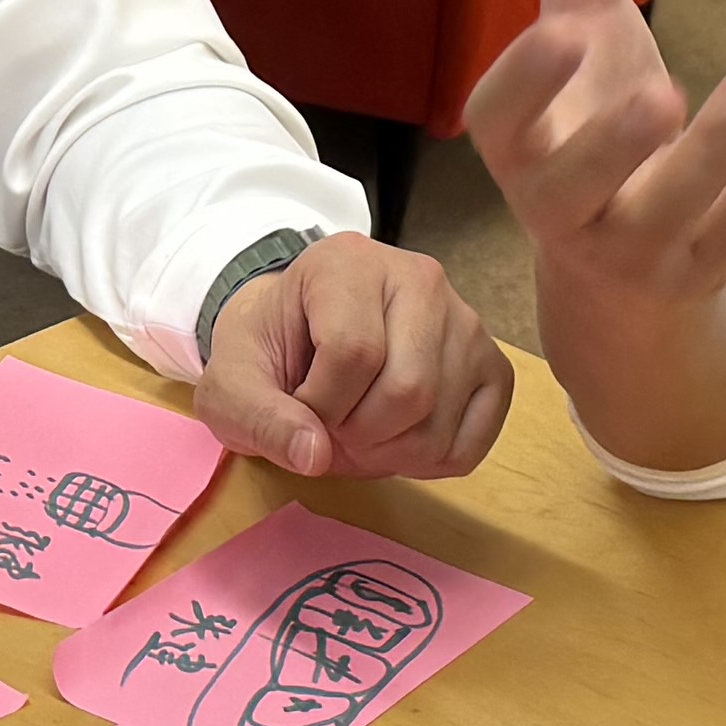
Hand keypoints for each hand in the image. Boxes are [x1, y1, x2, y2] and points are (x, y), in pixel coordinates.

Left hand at [193, 232, 511, 481]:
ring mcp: (466, 321)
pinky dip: (427, 463)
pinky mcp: (492, 365)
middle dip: (356, 433)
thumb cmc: (268, 354)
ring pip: (438, 423)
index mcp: (348, 262)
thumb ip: (259, 418)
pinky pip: (471, 443)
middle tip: (331, 424)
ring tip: (358, 428)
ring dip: (388, 453)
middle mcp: (420, 278)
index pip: (353, 352)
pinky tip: (396, 437)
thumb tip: (315, 455)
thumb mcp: (233, 383)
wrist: (299, 338)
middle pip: (408, 390)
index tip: (298, 406)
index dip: (319, 405)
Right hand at [465, 0, 725, 327]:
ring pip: (675, 209)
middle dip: (616, 145)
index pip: (501, 125)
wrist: (626, 270)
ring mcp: (636, 246)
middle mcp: (564, 207)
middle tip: (661, 91)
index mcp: (519, 147)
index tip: (563, 31)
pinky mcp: (703, 263)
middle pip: (576, 188)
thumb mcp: (584, 32)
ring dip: (722, 148)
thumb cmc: (593, 128)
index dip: (525, 84)